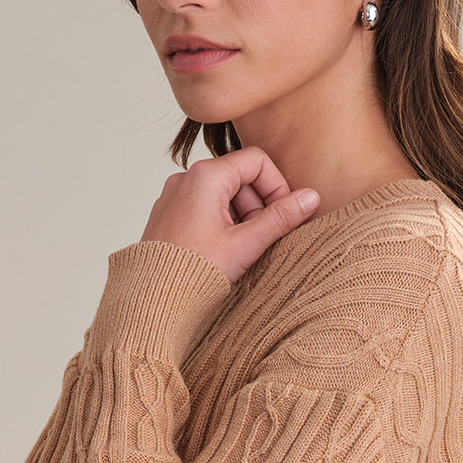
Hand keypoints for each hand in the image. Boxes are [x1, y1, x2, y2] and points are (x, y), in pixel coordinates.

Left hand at [139, 147, 320, 282]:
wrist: (151, 301)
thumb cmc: (192, 273)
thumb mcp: (246, 244)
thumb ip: (281, 218)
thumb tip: (311, 198)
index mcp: (205, 176)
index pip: (257, 161)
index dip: (277, 186)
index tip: (284, 216)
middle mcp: (186, 179)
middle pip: (240, 178)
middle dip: (258, 206)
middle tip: (261, 239)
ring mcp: (174, 196)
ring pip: (223, 195)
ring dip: (241, 218)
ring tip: (240, 250)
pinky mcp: (168, 215)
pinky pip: (204, 209)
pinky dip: (222, 225)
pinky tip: (222, 253)